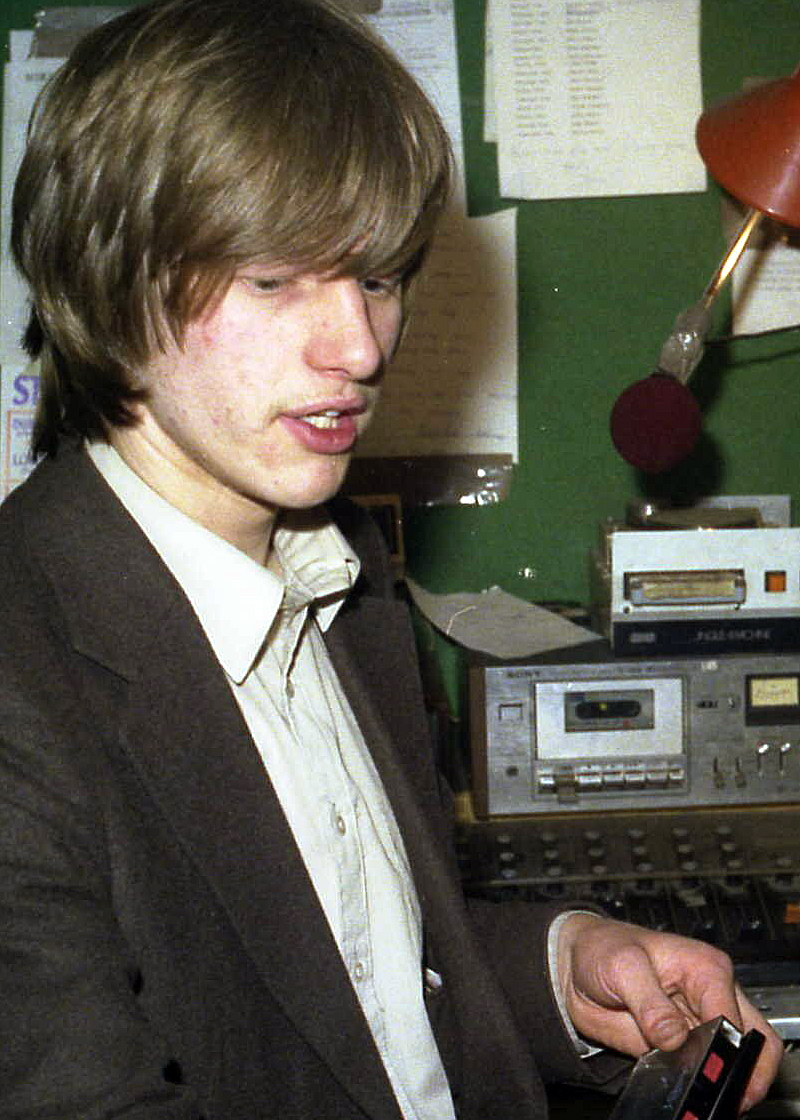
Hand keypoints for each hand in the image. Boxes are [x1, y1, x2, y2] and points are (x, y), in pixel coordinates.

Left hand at [557, 913, 783, 1112]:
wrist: (577, 963)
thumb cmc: (603, 949)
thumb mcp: (621, 966)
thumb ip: (649, 1002)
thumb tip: (674, 1036)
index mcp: (706, 969)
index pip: (732, 1018)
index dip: (723, 1047)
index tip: (703, 1067)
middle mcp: (712, 996)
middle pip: (755, 1043)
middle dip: (744, 1074)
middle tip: (716, 1093)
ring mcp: (700, 1024)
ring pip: (738, 1062)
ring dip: (724, 1082)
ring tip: (698, 1091)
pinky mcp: (684, 1045)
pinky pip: (703, 1073)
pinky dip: (701, 1086)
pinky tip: (685, 1089)